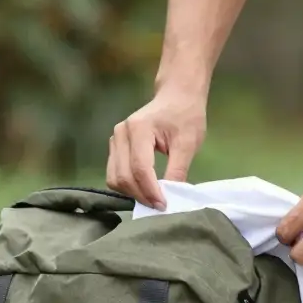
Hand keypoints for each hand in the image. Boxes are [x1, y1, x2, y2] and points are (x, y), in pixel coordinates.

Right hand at [107, 89, 206, 207]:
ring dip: (132, 193)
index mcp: (139, 129)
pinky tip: (144, 189)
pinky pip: (114, 173)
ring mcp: (115, 139)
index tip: (164, 205)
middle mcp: (121, 133)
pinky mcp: (115, 146)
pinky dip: (127, 186)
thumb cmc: (185, 116)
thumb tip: (170, 196)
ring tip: (153, 198)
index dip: (150, 190)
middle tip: (160, 206)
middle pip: (123, 175)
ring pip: (114, 177)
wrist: (177, 97)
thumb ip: (178, 170)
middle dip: (141, 195)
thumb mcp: (188, 143)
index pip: (139, 168)